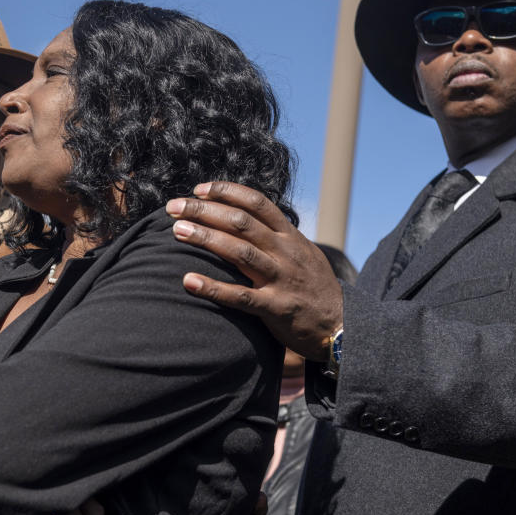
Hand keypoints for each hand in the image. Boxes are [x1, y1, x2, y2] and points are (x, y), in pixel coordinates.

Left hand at [166, 182, 342, 361]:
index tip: (199, 190)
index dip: (225, 191)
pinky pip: (241, 296)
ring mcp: (280, 279)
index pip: (256, 202)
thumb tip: (244, 215)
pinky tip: (188, 281)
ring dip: (205, 238)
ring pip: (239, 252)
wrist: (341, 325)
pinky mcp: (275, 308)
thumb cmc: (313, 286)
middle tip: (174, 207)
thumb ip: (276, 234)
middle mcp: (285, 252)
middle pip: (241, 221)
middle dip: (205, 210)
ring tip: (177, 231)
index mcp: (289, 235)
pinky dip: (213, 288)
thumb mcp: (302, 251)